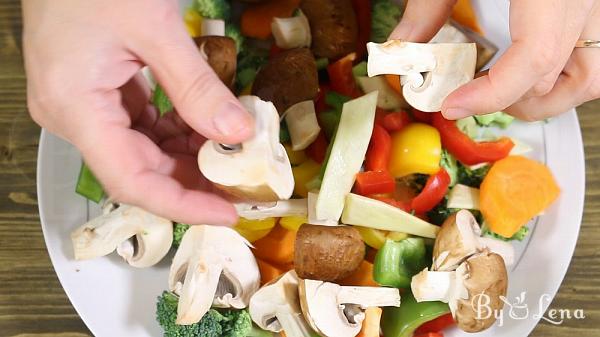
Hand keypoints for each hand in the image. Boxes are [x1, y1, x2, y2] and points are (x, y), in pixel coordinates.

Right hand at [23, 0, 253, 224]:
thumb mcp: (154, 27)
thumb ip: (196, 85)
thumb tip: (238, 132)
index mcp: (75, 108)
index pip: (131, 181)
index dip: (183, 204)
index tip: (228, 213)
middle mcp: (73, 116)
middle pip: (139, 169)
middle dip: (194, 181)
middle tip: (243, 188)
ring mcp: (84, 105)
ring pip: (143, 149)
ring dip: (189, 156)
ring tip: (234, 159)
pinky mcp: (97, 91)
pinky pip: (141, 124)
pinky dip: (177, 130)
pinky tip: (209, 128)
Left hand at [390, 0, 599, 120]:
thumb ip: (428, 5)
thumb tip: (402, 46)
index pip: (536, 58)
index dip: (492, 94)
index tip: (453, 104)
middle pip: (572, 78)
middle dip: (518, 100)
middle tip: (473, 96)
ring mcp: (597, 0)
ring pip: (595, 74)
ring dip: (549, 94)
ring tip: (504, 90)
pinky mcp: (593, 1)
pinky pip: (596, 53)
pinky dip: (562, 73)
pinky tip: (524, 67)